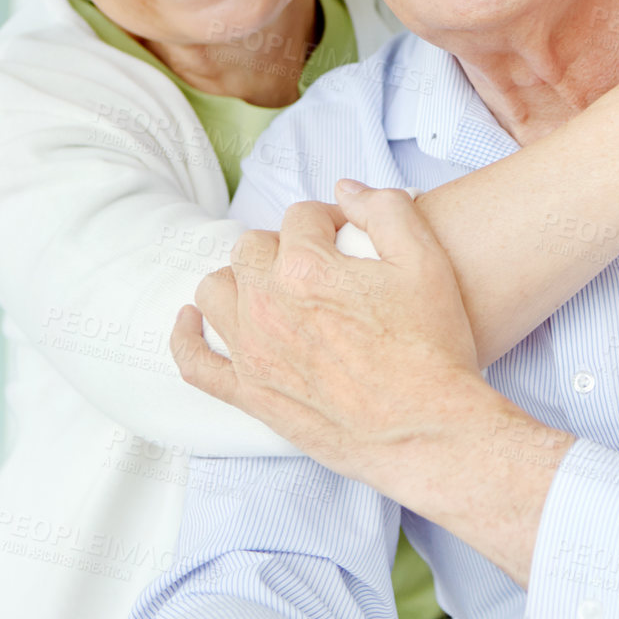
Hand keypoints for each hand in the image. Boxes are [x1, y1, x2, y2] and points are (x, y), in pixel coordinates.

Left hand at [171, 184, 570, 584]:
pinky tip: (191, 321)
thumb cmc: (432, 346)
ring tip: (271, 288)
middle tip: (318, 265)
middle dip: (283, 246)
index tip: (349, 236)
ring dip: (239, 280)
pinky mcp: (250, 394)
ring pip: (216, 291)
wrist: (426, 428)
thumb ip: (386, 209)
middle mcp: (269, 305)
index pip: (301, 217)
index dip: (330, 220)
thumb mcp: (426, 260)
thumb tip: (346, 189)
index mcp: (308, 267)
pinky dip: (186, 336)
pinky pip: (195, 362)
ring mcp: (253, 352)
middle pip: (252, 248)